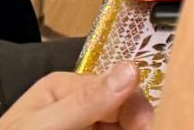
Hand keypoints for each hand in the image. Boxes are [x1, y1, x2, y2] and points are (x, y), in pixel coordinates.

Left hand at [0, 63, 153, 129]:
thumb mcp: (43, 126)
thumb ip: (86, 100)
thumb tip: (133, 69)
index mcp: (66, 87)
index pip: (117, 87)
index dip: (138, 110)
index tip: (149, 128)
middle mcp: (77, 106)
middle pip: (124, 112)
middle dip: (138, 123)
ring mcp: (82, 127)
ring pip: (122, 126)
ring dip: (132, 128)